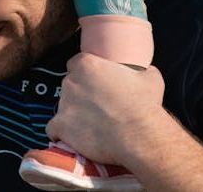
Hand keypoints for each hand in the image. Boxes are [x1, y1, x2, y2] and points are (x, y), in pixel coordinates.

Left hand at [46, 54, 165, 164]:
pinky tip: (72, 138)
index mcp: (88, 64)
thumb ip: (142, 71)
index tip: (92, 84)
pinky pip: (53, 128)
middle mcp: (71, 81)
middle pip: (68, 85)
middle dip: (78, 94)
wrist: (138, 135)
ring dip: (71, 115)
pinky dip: (60, 133)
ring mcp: (63, 103)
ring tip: (88, 126)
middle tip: (94, 106)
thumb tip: (146, 71)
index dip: (83, 74)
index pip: (75, 64)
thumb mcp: (150, 78)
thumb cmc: (144, 105)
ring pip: (61, 107)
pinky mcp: (60, 126)